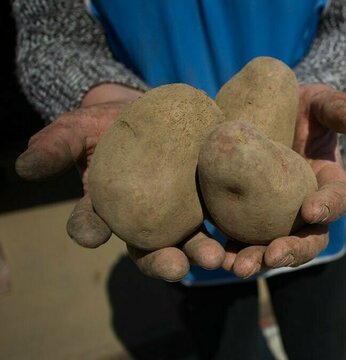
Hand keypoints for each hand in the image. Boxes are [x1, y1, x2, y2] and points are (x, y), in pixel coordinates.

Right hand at [15, 84, 225, 281]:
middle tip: (173, 267)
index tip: (90, 233)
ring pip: (189, 242)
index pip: (92, 223)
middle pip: (148, 248)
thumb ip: (57, 145)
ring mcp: (180, 214)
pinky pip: (222, 223)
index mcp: (108, 208)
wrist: (158, 111)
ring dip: (200, 254)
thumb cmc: (113, 122)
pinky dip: (231, 238)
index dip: (89, 228)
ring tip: (213, 259)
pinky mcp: (211, 202)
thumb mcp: (80, 127)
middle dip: (160, 261)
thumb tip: (22, 164)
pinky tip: (242, 246)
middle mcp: (144, 220)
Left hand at [221, 83, 345, 277]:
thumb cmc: (298, 108)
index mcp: (329, 185)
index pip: (337, 200)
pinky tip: (214, 258)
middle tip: (272, 255)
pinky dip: (228, 253)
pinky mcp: (245, 221)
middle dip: (292, 251)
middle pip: (308, 240)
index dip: (328, 207)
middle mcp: (306, 211)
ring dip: (257, 260)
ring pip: (273, 250)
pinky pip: (239, 243)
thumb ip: (334, 107)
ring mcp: (276, 221)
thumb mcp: (318, 102)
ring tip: (238, 266)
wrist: (263, 115)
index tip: (310, 210)